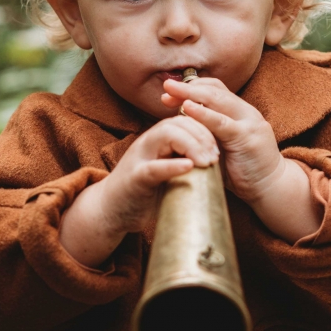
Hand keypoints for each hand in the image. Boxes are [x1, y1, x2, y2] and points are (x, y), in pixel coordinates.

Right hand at [59, 116, 217, 266]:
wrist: (109, 211)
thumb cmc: (142, 191)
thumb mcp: (166, 170)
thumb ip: (183, 159)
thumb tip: (215, 160)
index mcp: (158, 140)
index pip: (185, 120)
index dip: (205, 128)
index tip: (221, 146)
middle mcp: (148, 142)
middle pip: (178, 122)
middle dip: (202, 135)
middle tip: (217, 156)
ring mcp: (139, 158)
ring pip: (166, 136)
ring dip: (192, 146)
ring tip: (208, 161)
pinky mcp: (134, 179)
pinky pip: (154, 167)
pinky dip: (172, 165)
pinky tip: (189, 167)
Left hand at [161, 76, 280, 202]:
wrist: (271, 188)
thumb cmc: (242, 170)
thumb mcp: (222, 146)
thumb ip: (207, 133)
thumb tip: (178, 125)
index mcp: (240, 112)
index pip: (215, 89)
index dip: (192, 87)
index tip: (170, 92)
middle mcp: (247, 112)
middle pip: (215, 90)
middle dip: (188, 87)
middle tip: (167, 86)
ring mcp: (249, 122)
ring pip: (218, 100)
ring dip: (192, 94)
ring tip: (171, 92)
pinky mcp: (248, 137)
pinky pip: (222, 122)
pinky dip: (204, 114)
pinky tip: (187, 109)